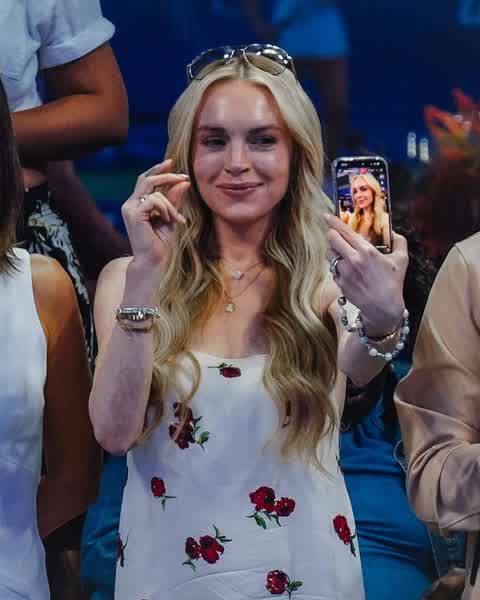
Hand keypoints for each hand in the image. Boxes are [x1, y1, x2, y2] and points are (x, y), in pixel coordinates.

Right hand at [121, 159, 189, 268]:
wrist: (155, 261)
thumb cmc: (162, 242)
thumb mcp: (171, 217)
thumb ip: (174, 200)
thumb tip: (183, 181)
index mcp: (136, 204)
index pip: (145, 180)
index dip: (157, 170)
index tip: (172, 162)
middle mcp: (130, 204)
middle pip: (147, 179)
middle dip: (166, 176)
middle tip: (184, 177)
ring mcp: (129, 209)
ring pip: (153, 190)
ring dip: (170, 203)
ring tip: (176, 219)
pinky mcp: (133, 215)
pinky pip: (154, 200)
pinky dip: (165, 208)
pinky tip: (168, 221)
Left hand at [325, 214, 407, 335]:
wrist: (383, 308)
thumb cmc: (393, 283)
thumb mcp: (402, 260)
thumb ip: (399, 241)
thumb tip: (393, 231)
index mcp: (366, 251)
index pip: (344, 231)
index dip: (334, 222)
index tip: (328, 216)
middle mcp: (352, 260)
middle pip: (331, 239)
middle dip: (331, 233)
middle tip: (333, 232)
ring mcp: (344, 272)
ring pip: (329, 254)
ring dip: (332, 250)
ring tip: (340, 250)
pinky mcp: (340, 283)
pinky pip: (332, 269)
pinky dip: (336, 265)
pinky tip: (345, 267)